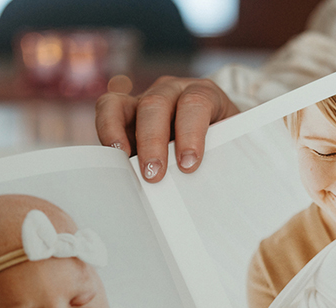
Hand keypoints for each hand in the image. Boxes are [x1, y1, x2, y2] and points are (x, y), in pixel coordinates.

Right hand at [95, 76, 239, 181]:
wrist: (216, 134)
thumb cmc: (222, 145)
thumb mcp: (228, 148)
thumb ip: (218, 160)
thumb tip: (205, 190)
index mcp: (205, 94)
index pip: (196, 103)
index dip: (190, 133)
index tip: (188, 164)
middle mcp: (173, 90)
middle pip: (157, 103)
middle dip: (153, 140)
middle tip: (154, 174)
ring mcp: (146, 99)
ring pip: (125, 103)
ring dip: (120, 134)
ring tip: (124, 162)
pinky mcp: (126, 111)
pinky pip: (108, 110)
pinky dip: (107, 130)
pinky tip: (113, 155)